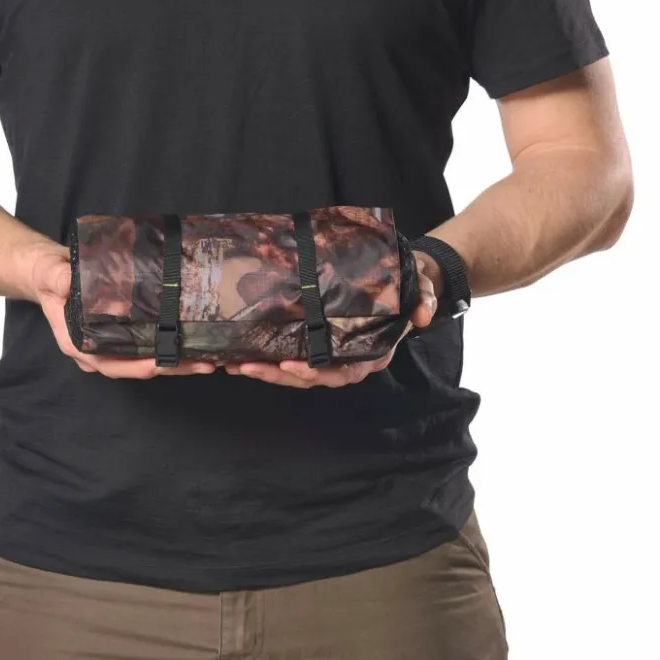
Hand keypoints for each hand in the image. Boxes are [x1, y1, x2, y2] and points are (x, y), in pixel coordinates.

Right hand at [26, 241, 215, 378]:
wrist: (53, 270)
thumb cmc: (49, 275)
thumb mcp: (50, 274)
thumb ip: (58, 279)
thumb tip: (69, 282)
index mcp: (79, 344)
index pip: (110, 363)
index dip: (135, 367)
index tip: (160, 365)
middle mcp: (98, 350)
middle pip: (136, 367)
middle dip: (170, 368)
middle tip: (202, 366)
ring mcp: (112, 342)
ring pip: (147, 359)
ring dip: (177, 362)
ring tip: (209, 361)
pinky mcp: (125, 330)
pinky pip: (149, 343)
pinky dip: (171, 345)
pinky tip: (195, 342)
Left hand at [224, 256, 439, 388]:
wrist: (403, 282)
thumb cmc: (409, 288)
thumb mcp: (421, 289)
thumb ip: (422, 299)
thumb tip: (423, 313)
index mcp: (372, 353)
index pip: (343, 371)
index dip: (318, 372)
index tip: (293, 365)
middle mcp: (349, 359)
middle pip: (311, 377)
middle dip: (279, 375)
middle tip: (248, 366)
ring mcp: (331, 353)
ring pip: (296, 372)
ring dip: (267, 370)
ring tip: (237, 364)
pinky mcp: (317, 343)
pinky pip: (291, 356)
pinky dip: (268, 358)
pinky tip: (242, 354)